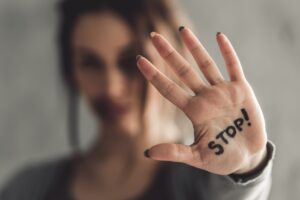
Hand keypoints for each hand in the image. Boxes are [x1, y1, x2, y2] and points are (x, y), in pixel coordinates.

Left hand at [136, 27, 267, 174]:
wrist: (248, 157)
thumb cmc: (222, 158)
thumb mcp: (198, 157)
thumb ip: (175, 152)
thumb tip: (147, 152)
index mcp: (194, 111)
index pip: (168, 89)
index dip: (154, 75)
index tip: (139, 60)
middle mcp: (205, 97)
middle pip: (183, 71)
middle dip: (168, 54)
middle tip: (153, 36)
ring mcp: (223, 92)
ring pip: (206, 64)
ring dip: (194, 47)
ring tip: (182, 30)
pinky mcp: (241, 90)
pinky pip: (233, 67)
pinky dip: (227, 52)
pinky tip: (219, 36)